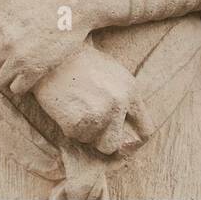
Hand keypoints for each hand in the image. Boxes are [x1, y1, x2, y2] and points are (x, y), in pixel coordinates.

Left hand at [0, 0, 87, 93]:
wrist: (76, 2)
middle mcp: (5, 39)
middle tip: (7, 60)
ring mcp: (20, 55)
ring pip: (0, 79)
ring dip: (7, 76)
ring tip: (19, 66)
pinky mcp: (37, 68)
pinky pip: (17, 88)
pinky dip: (21, 85)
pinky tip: (29, 75)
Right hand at [33, 47, 150, 154]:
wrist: (55, 54)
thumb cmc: (83, 63)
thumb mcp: (114, 73)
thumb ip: (125, 99)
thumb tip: (129, 132)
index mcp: (131, 91)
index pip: (145, 129)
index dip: (133, 140)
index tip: (121, 140)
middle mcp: (118, 104)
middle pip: (115, 144)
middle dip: (102, 139)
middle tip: (91, 125)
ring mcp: (98, 114)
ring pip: (93, 141)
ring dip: (84, 131)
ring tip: (77, 108)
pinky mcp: (77, 121)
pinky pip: (75, 136)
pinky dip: (69, 127)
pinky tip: (66, 108)